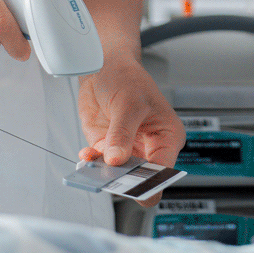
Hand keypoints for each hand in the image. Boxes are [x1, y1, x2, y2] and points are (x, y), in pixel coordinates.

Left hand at [77, 55, 185, 201]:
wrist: (103, 66)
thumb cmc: (127, 78)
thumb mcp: (128, 103)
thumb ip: (122, 134)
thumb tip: (116, 160)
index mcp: (167, 137)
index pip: (163, 170)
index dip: (150, 181)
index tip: (132, 185)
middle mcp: (149, 147)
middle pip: (140, 177)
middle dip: (124, 179)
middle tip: (109, 177)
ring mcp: (127, 148)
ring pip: (117, 174)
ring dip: (103, 172)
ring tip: (93, 164)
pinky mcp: (107, 146)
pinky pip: (99, 163)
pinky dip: (91, 162)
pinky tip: (86, 155)